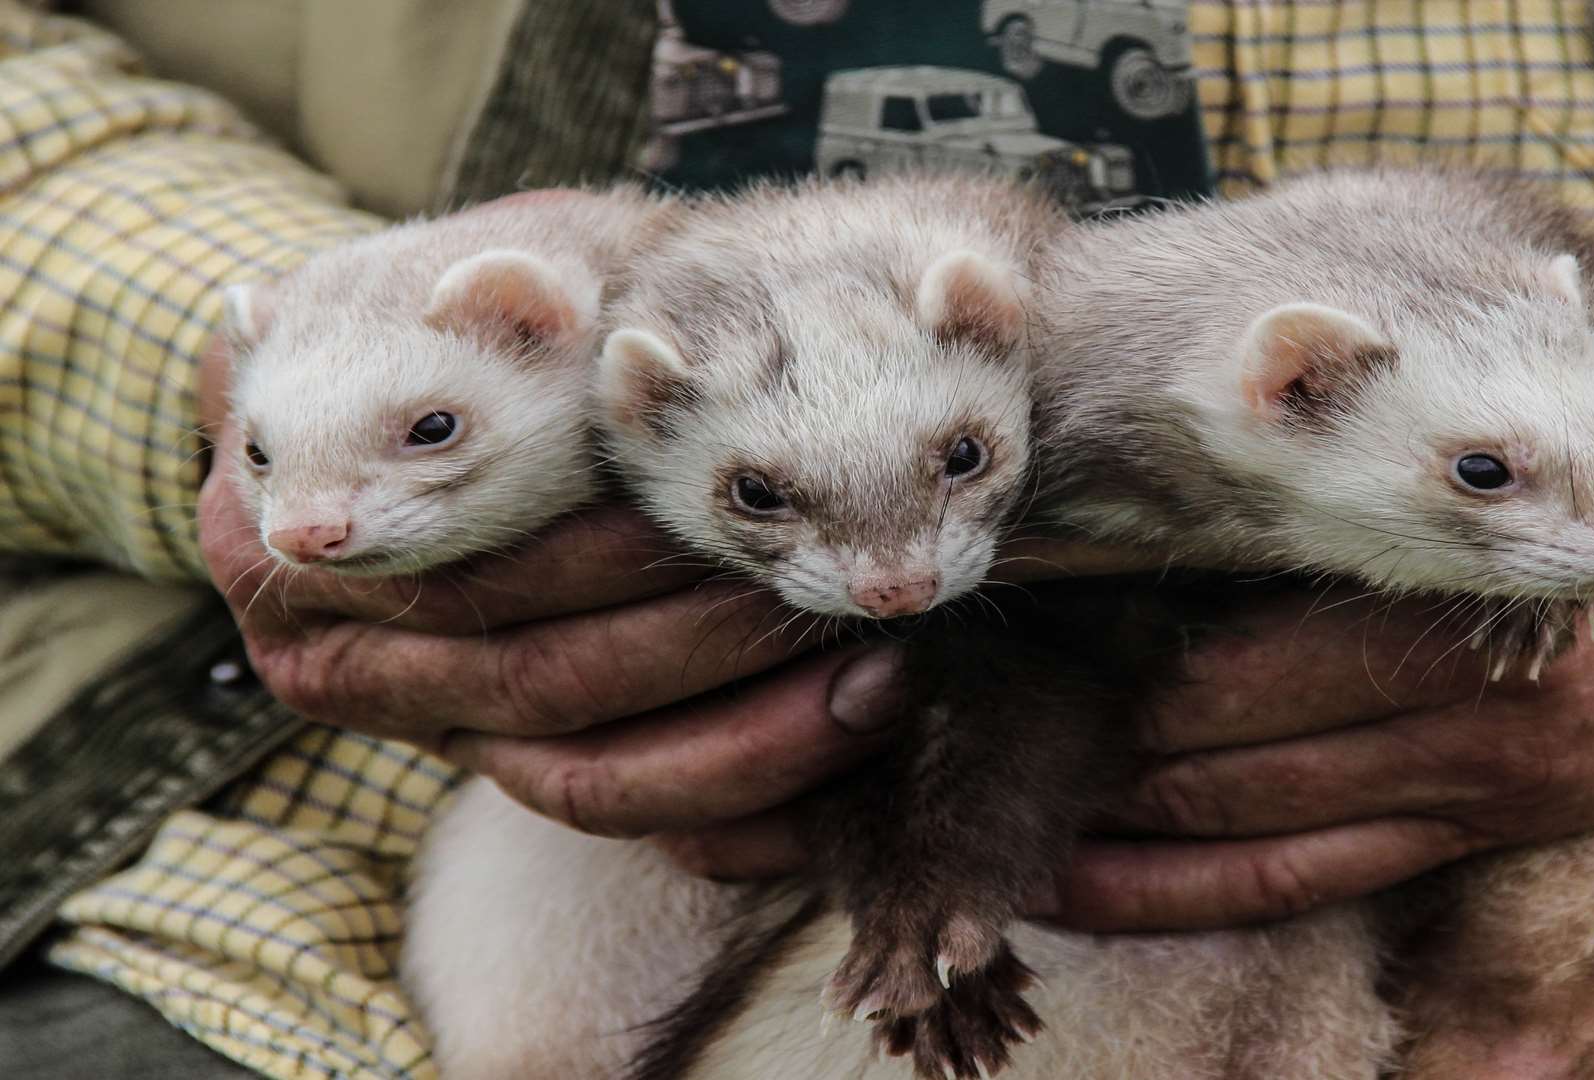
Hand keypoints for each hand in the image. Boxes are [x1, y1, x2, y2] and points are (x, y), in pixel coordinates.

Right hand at [196, 333, 893, 836]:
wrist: (394, 395)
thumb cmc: (467, 315)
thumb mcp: (484, 271)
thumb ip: (512, 275)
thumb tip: (508, 285)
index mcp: (311, 546)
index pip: (480, 579)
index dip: (606, 562)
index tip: (733, 525)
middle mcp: (348, 664)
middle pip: (540, 683)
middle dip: (703, 652)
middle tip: (831, 602)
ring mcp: (434, 731)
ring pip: (588, 780)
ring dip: (743, 743)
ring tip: (875, 681)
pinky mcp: (510, 768)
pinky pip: (625, 813)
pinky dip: (735, 796)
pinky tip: (842, 740)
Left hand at [656, 307, 1593, 909]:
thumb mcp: (1554, 371)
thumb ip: (1410, 381)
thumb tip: (1268, 338)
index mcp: (1454, 573)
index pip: (1235, 615)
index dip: (1103, 627)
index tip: (1003, 617)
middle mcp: (1453, 692)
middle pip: (1216, 732)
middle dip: (1083, 735)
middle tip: (954, 724)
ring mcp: (1469, 774)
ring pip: (1248, 825)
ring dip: (1110, 830)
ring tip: (988, 824)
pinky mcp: (1491, 820)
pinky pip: (1317, 879)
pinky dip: (1194, 890)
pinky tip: (1098, 885)